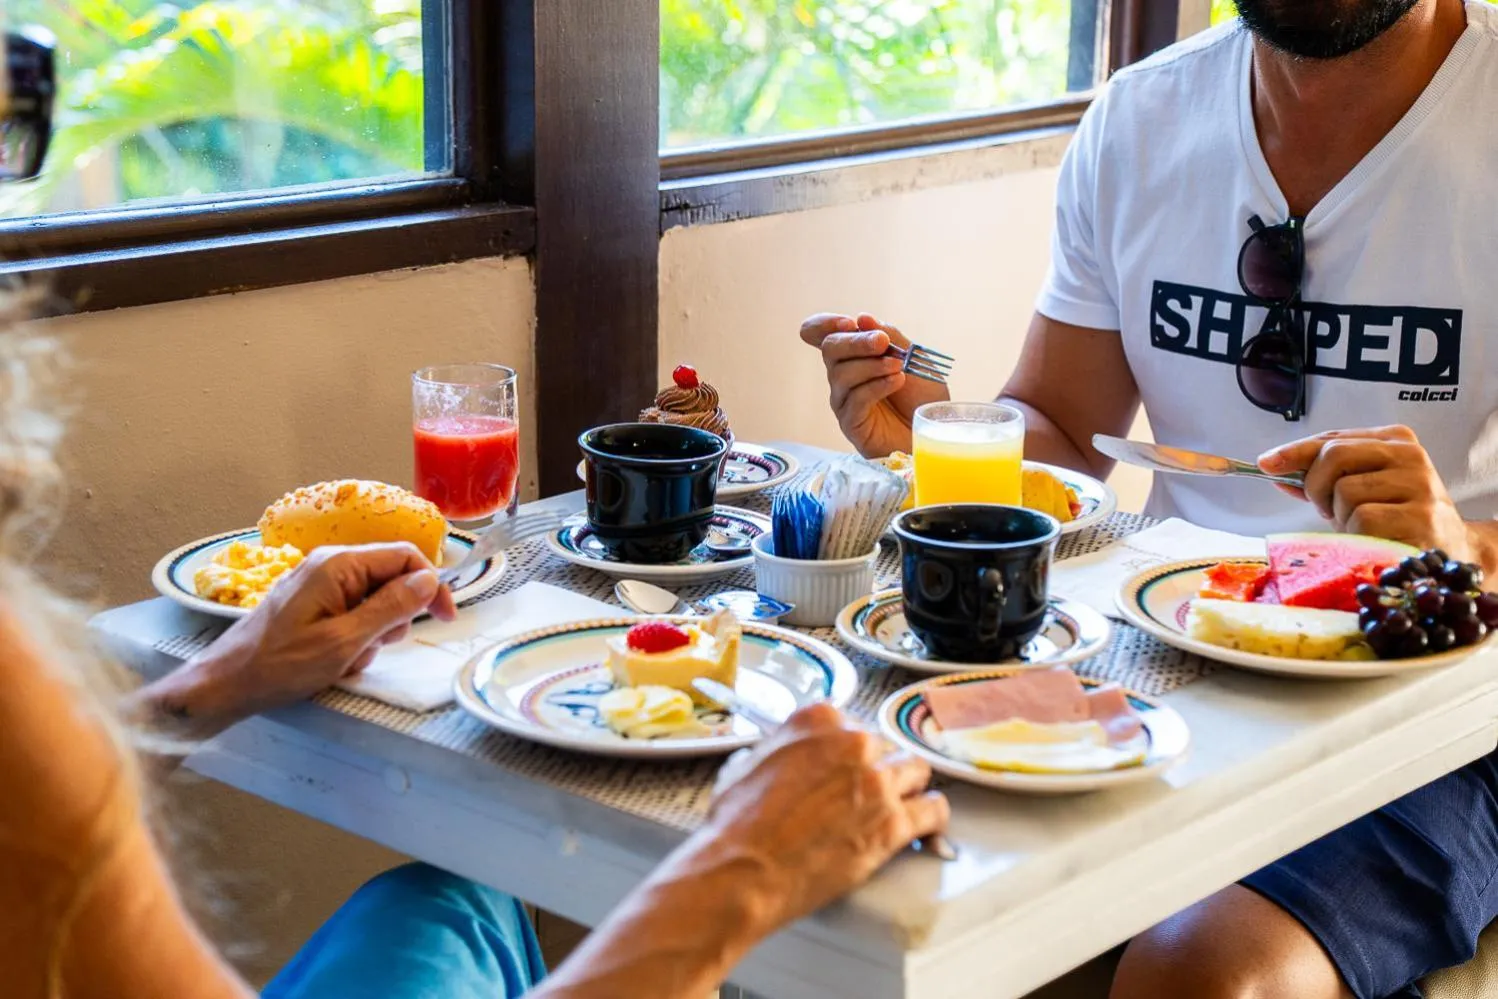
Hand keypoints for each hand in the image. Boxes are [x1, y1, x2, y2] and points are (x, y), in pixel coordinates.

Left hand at [138, 543, 457, 735]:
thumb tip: (429, 580)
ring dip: (373, 634)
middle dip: (394, 618)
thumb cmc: (281, 665)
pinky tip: (333, 662)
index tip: (445, 619)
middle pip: (391, 580)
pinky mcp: (311, 603)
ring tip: (348, 659)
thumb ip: (390, 607)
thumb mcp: (345, 641)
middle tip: (377, 648)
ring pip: (374, 601)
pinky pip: (352, 614)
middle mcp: (329, 565)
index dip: (431, 586)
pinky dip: (353, 639)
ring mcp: (318, 584)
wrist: (226, 684)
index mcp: (338, 564)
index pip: (405, 557)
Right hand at [703, 704, 949, 930]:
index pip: (854, 723)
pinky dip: (932, 818)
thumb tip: (784, 755)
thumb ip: (781, 747)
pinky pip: (934, 810)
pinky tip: (926, 826)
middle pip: (887, 747)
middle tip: (864, 793)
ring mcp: (878, 783)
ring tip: (900, 804)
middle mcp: (855, 744)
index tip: (848, 765)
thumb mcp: (749, 762)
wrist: (743, 869)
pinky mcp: (894, 824)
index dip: (851, 751)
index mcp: (819, 720)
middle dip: (877, 769)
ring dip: (908, 787)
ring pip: (916, 771)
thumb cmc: (738, 824)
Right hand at [800, 312, 947, 456]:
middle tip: (882, 342)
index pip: (820, 333)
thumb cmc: (922, 395)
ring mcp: (844, 400)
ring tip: (898, 367)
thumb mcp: (914, 357)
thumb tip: (863, 318)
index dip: (826, 324)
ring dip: (872, 366)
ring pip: (841, 374)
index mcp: (853, 354)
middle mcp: (842, 375)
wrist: (936, 429)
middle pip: (830, 349)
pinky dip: (876, 386)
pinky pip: (855, 400)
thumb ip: (891, 336)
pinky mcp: (851, 423)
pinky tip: (896, 381)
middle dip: (856, 342)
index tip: (850, 323)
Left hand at [1258, 425, 1472, 558]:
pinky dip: (1355, 534)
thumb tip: (1272, 466)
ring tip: (1361, 527)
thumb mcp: (1359, 490)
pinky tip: (1373, 539)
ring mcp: (1418, 485)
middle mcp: (1410, 456)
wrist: (1451, 550)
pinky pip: (1361, 519)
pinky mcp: (1420, 517)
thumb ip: (1320, 477)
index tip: (1266, 464)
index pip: (1332, 439)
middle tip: (1325, 509)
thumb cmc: (1395, 518)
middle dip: (1316, 486)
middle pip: (1334, 457)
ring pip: (1345, 492)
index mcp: (1395, 440)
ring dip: (1339, 517)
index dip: (1294, 451)